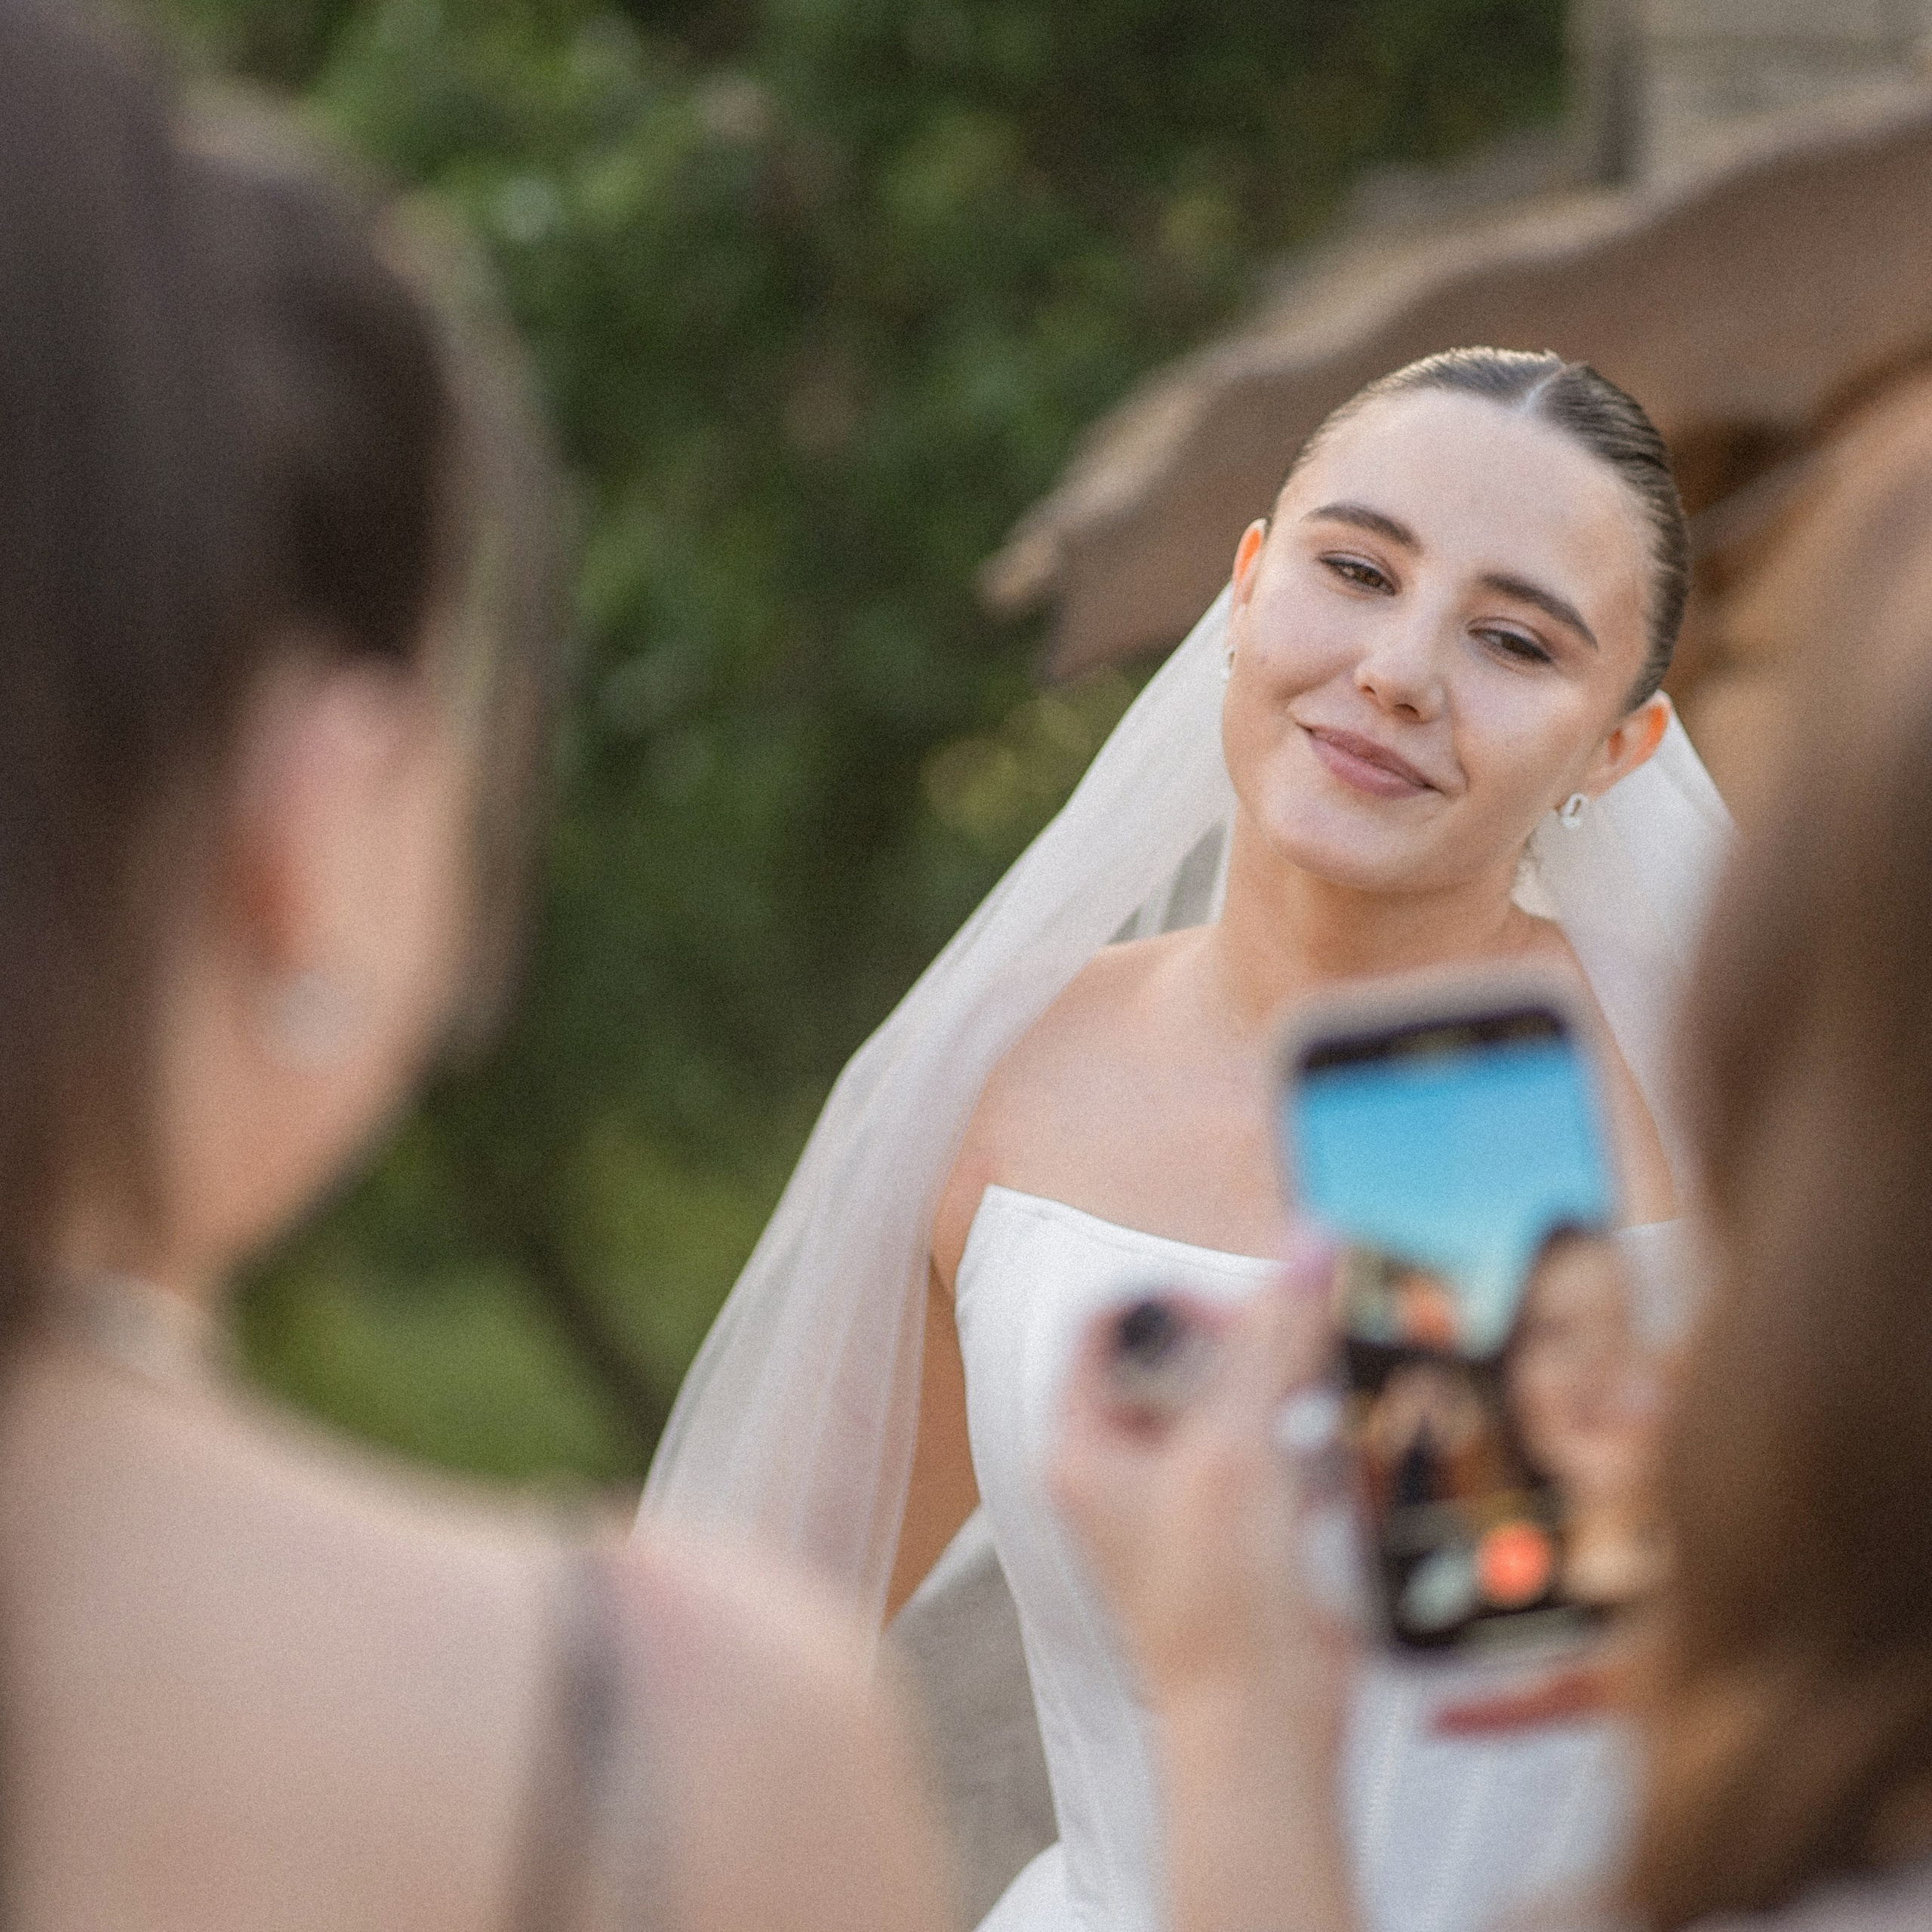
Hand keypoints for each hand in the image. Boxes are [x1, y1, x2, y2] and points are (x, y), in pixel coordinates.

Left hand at [1048, 1233, 1353, 1731]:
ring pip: (1231, 1400)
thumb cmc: (1220, 1605)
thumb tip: (1308, 1245)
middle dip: (1243, 1341)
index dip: (1172, 1301)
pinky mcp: (1236, 1529)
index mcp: (1083, 1442)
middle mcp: (1121, 1465)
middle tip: (1297, 1343)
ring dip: (1282, 1385)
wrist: (1264, 1729)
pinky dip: (1306, 1437)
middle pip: (1176, 1356)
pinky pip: (1270, 1451)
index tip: (1238, 1312)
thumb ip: (1272, 1342)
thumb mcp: (1237, 1448)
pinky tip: (1341, 1446)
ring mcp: (1179, 1499)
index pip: (1108, 1324)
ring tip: (1327, 1386)